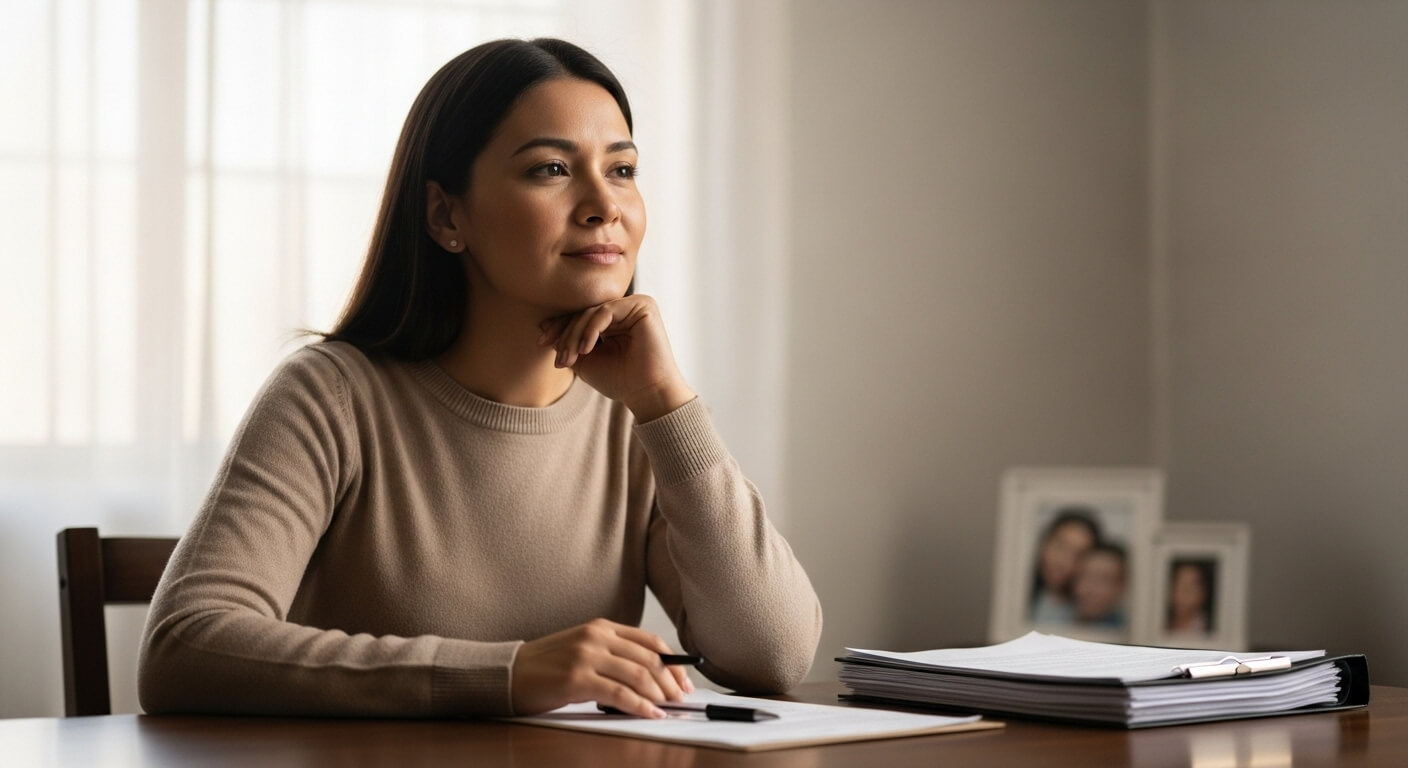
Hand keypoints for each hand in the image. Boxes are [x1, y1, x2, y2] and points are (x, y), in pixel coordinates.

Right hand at [510, 618, 695, 716]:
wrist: (509, 673)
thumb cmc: (546, 666)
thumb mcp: (583, 650)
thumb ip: (613, 656)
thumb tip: (651, 678)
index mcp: (602, 627)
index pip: (650, 642)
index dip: (673, 662)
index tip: (684, 680)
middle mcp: (597, 637)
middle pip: (649, 659)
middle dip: (671, 681)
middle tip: (681, 698)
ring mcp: (587, 656)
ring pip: (638, 676)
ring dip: (660, 695)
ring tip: (669, 708)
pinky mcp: (577, 679)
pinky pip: (619, 694)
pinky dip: (640, 706)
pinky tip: (650, 714)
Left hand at [538, 295, 695, 421]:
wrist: (647, 394)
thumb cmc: (620, 381)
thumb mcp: (585, 361)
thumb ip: (569, 343)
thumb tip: (544, 327)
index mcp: (614, 320)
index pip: (581, 316)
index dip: (559, 328)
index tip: (541, 341)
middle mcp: (625, 309)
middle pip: (584, 312)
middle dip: (565, 334)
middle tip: (557, 357)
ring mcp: (634, 305)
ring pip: (592, 312)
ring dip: (575, 335)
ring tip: (570, 358)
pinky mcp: (643, 305)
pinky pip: (606, 312)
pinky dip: (591, 330)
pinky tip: (586, 349)